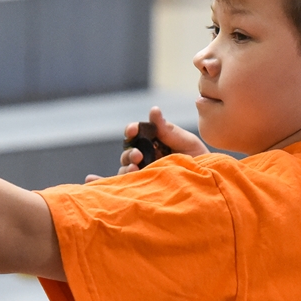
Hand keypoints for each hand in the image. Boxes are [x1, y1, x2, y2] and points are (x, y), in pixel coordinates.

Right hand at [84, 106, 208, 181]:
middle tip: (139, 156)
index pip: (137, 135)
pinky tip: (89, 181)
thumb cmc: (202, 164)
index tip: (134, 130)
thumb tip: (153, 110)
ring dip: (125, 167)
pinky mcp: (140, 190)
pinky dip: (100, 183)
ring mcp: (143, 175)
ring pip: (124, 169)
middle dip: (130, 152)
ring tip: (135, 169)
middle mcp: (146, 159)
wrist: (211, 187)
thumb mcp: (188, 144)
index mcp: (156, 144)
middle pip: (128, 152)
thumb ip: (169, 130)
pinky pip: (119, 187)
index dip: (133, 131)